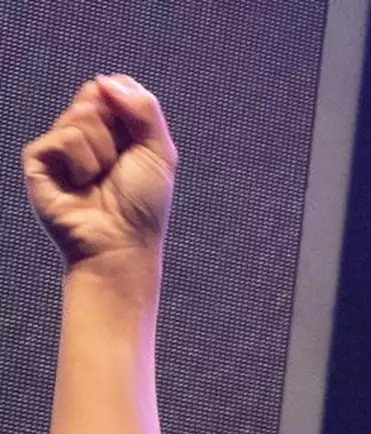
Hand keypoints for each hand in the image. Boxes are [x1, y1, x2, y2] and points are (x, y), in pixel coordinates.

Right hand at [23, 75, 172, 270]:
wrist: (118, 243)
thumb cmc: (142, 205)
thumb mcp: (159, 152)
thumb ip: (143, 109)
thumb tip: (106, 80)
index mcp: (114, 128)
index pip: (113, 88)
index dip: (127, 108)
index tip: (136, 142)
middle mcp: (85, 132)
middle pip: (95, 96)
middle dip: (116, 132)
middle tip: (118, 165)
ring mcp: (59, 143)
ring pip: (81, 116)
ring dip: (102, 152)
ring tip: (99, 179)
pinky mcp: (38, 158)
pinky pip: (64, 138)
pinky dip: (81, 162)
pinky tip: (80, 184)